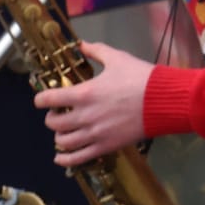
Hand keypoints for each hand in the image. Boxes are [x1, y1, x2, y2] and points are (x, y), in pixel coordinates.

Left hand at [33, 42, 153, 167]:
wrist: (164, 101)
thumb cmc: (141, 78)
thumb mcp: (118, 58)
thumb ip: (96, 51)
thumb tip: (81, 45)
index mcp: (83, 94)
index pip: (48, 99)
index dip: (41, 99)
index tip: (43, 99)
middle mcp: (84, 116)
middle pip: (53, 123)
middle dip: (52, 117)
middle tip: (58, 113)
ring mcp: (94, 134)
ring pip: (63, 141)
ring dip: (60, 135)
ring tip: (65, 131)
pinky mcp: (105, 146)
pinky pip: (77, 158)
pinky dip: (65, 159)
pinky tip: (60, 157)